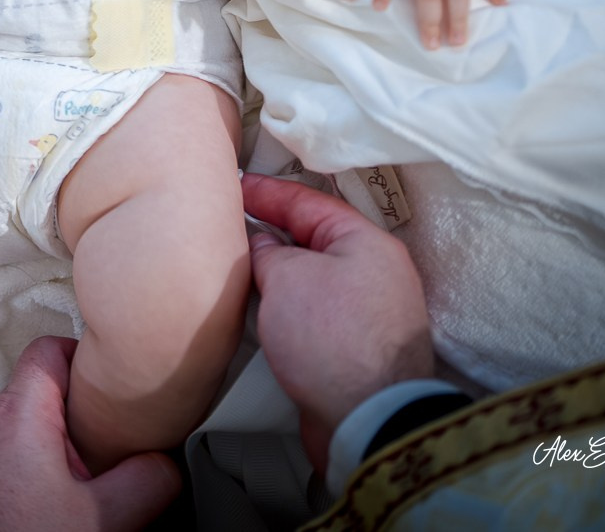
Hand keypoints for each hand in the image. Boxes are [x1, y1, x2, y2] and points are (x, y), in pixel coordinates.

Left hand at [0, 336, 180, 531]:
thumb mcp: (106, 516)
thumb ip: (147, 480)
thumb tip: (165, 464)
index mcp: (20, 415)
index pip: (48, 348)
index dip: (82, 354)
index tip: (108, 380)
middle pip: (37, 387)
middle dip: (76, 407)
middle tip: (109, 433)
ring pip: (19, 422)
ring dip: (52, 438)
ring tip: (85, 470)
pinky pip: (2, 452)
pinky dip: (29, 461)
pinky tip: (52, 494)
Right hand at [242, 173, 433, 473]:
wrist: (367, 418)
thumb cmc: (332, 339)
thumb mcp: (286, 277)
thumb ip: (267, 251)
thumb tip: (262, 246)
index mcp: (366, 242)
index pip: (307, 201)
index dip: (266, 190)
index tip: (234, 185)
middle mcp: (374, 270)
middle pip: (312, 238)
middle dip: (270, 229)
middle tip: (230, 221)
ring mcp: (368, 309)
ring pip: (312, 275)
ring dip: (278, 269)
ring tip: (238, 264)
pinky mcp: (356, 343)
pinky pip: (314, 307)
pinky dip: (287, 301)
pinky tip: (261, 306)